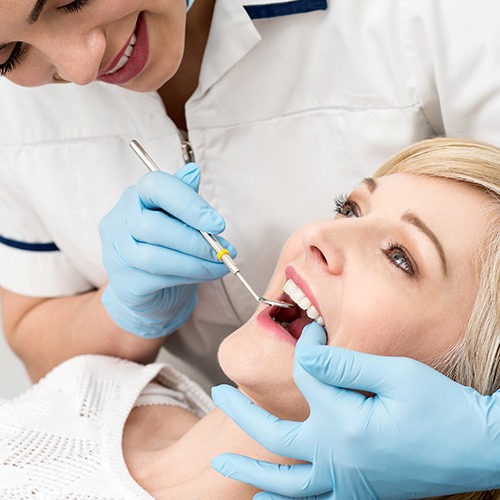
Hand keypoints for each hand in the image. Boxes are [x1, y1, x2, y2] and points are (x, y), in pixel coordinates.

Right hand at [99, 163, 234, 337]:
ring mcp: (117, 253)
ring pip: (155, 257)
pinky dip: (188, 277)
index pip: (155, 187)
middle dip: (196, 241)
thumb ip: (185, 197)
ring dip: (195, 263)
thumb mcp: (179, 219)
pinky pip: (157, 279)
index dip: (188, 204)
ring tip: (220, 264)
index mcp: (135, 196)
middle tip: (223, 251)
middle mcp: (119, 220)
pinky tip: (206, 274)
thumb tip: (193, 171)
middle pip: (154, 226)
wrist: (151, 289)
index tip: (218, 223)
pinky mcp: (123, 281)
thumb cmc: (167, 247)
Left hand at [211, 322, 499, 498]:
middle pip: (274, 436)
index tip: (312, 328)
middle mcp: (337, 458)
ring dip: (252, 471)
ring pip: (287, 483)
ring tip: (222, 464)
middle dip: (243, 413)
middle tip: (218, 392)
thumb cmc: (443, 409)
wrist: (481, 450)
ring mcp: (347, 481)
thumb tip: (305, 351)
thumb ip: (344, 363)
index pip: (307, 374)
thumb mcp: (397, 374)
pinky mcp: (361, 493)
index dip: (307, 345)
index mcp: (343, 424)